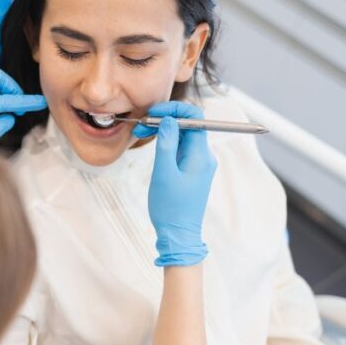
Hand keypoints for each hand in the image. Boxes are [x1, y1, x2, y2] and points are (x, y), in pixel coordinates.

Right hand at [141, 101, 216, 266]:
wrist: (179, 235)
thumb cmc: (171, 208)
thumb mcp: (164, 174)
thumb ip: (166, 144)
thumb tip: (168, 119)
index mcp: (200, 155)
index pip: (195, 118)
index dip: (174, 109)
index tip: (154, 112)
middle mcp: (203, 156)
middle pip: (188, 125)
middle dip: (165, 119)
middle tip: (141, 124)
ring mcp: (198, 163)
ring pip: (183, 135)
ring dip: (164, 130)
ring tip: (142, 133)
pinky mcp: (191, 170)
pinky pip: (180, 148)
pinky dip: (166, 142)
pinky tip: (152, 144)